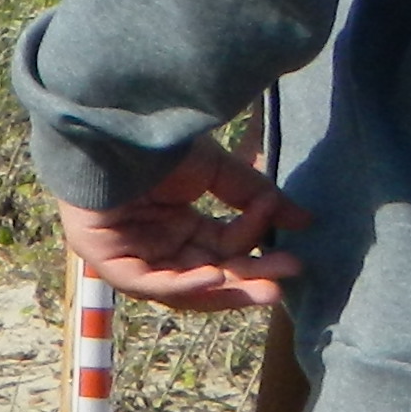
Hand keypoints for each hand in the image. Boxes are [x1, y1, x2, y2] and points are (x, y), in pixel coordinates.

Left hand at [57, 136, 304, 310]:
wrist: (114, 122)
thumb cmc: (159, 139)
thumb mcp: (215, 169)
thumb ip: (255, 198)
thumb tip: (306, 220)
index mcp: (176, 223)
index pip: (221, 248)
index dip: (254, 246)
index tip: (290, 243)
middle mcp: (153, 242)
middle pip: (205, 274)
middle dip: (246, 280)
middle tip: (285, 284)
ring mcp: (128, 252)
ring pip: (180, 286)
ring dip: (223, 289)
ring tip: (265, 289)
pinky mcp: (105, 257)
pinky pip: (146, 283)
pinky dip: (181, 284)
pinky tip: (214, 276)